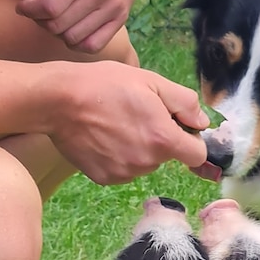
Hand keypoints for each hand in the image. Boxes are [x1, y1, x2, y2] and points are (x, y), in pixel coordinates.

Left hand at [1, 0, 145, 53]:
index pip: (50, 7)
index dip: (30, 10)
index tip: (23, 4)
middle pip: (59, 25)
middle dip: (40, 20)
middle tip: (36, 9)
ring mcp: (113, 8)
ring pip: (74, 38)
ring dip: (57, 32)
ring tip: (53, 17)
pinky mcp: (121, 17)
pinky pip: (94, 45)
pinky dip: (77, 42)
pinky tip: (70, 27)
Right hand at [47, 61, 209, 184]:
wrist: (58, 101)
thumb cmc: (104, 84)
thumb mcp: (151, 81)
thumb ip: (184, 103)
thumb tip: (202, 122)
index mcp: (163, 139)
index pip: (197, 154)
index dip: (190, 139)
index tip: (178, 126)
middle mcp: (147, 162)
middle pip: (167, 157)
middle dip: (160, 139)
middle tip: (136, 115)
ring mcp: (125, 173)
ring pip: (145, 163)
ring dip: (139, 148)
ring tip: (116, 124)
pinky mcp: (105, 178)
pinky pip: (123, 170)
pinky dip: (118, 156)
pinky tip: (103, 137)